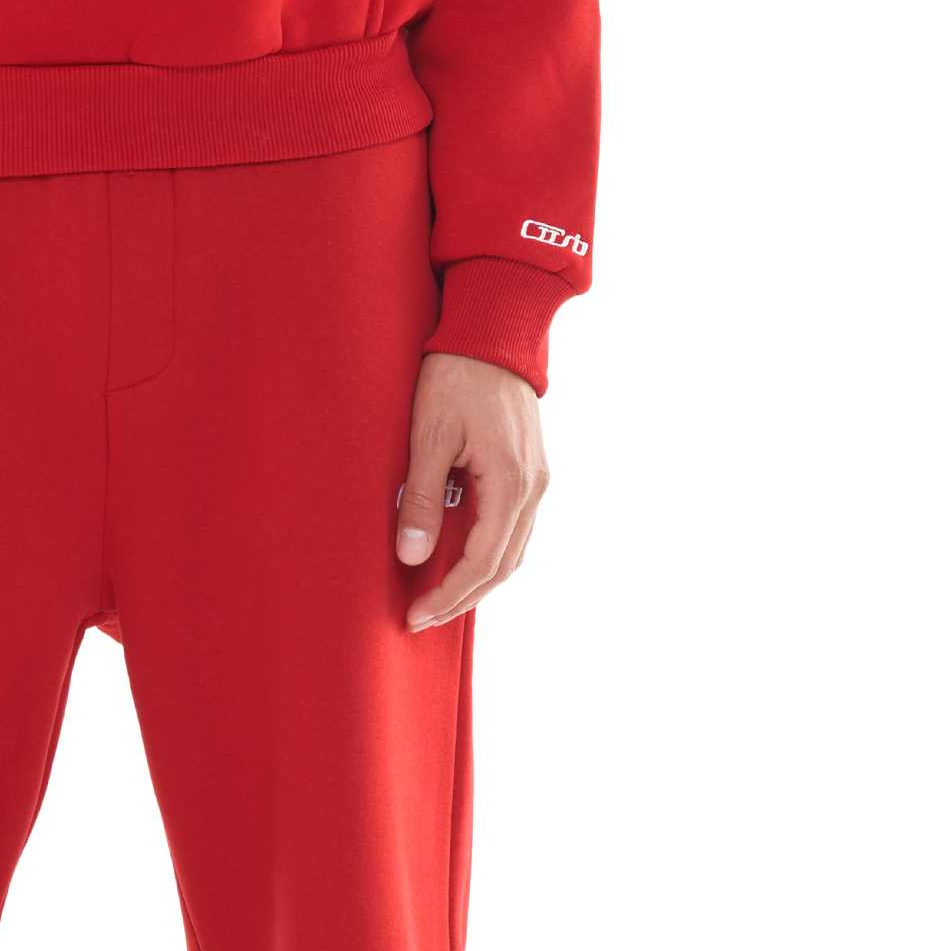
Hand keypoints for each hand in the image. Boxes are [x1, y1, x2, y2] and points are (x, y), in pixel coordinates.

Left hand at [396, 351, 548, 631]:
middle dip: (461, 598)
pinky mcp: (531, 470)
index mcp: (511, 482)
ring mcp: (538, 479)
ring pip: (513, 551)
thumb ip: (423, 498)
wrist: (492, 331)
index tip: (415, 617)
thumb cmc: (456, 376)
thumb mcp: (428, 436)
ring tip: (437, 599)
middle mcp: (534, 487)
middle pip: (503, 567)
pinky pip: (514, 528)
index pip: (482, 562)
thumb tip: (412, 556)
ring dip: (476, 580)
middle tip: (421, 619)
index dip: (448, 595)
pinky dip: (489, 554)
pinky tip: (460, 560)